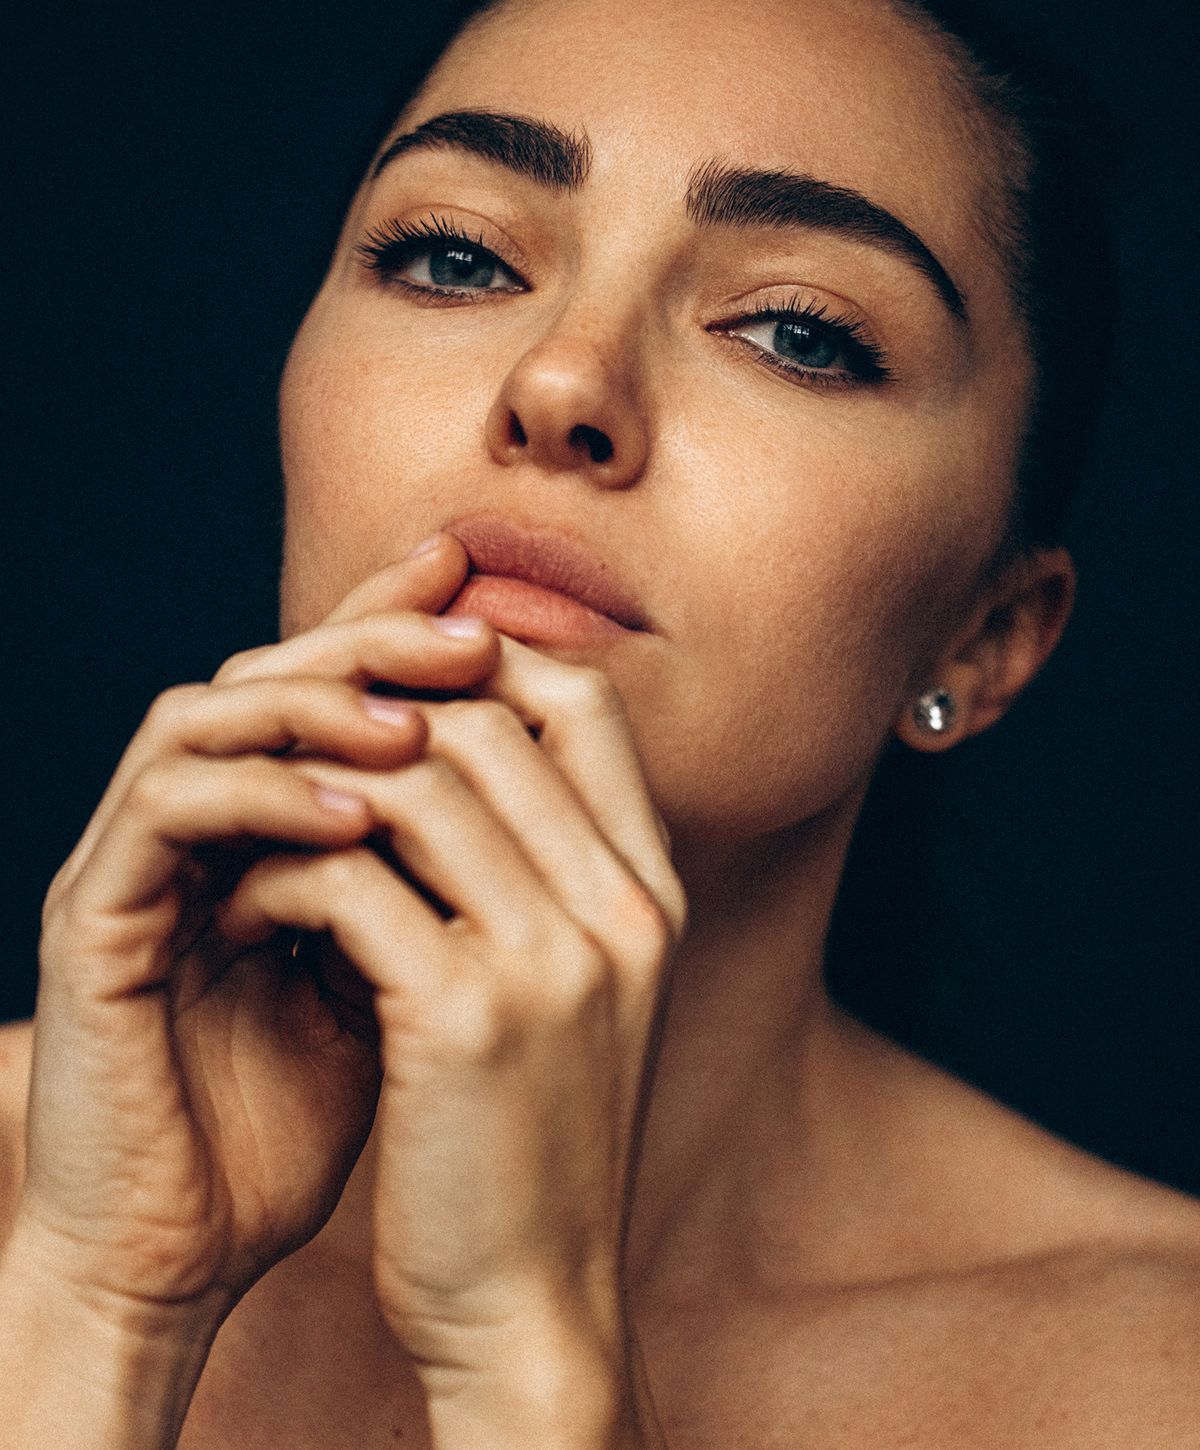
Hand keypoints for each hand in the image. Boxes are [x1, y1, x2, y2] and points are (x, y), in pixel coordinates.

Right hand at [14, 538, 497, 1336]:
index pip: (328, 691)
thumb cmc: (293, 1119)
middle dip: (375, 642)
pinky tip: (357, 817)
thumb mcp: (395, 979)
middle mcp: (193, 826)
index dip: (404, 634)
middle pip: (270, 672)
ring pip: (208, 713)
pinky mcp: (94, 913)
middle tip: (474, 639)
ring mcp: (136, 863)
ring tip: (421, 730)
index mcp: (259, 829)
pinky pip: (166, 808)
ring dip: (320, 706)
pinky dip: (264, 795)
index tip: (501, 614)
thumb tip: (538, 801)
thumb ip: (434, 888)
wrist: (183, 1251)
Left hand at [217, 629, 687, 1441]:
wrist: (536, 1298)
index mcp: (650, 889)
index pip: (581, 699)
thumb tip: (448, 754)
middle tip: (285, 752)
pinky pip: (350, 880)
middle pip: (485, 719)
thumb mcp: (574, 989)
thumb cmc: (532, 1134)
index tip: (390, 687)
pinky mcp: (469, 1017)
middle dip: (367, 717)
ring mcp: (556, 958)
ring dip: (307, 794)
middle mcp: (621, 905)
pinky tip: (249, 912)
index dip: (484, 659)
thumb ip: (541, 871)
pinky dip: (278, 878)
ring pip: (412, 781)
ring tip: (254, 835)